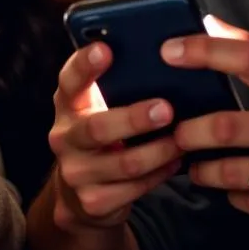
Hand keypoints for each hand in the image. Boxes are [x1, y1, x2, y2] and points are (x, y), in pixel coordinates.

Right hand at [48, 41, 182, 231]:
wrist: (80, 194)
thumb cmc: (103, 135)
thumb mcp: (99, 107)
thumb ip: (119, 85)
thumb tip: (172, 52)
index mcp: (68, 104)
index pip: (70, 80)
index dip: (85, 64)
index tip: (105, 48)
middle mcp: (65, 136)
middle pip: (97, 128)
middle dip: (133, 118)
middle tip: (166, 108)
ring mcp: (76, 172)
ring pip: (124, 163)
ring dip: (158, 151)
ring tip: (183, 140)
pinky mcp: (93, 201)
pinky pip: (134, 189)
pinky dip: (159, 174)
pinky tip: (176, 162)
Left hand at [166, 17, 248, 249]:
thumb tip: (208, 22)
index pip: (247, 57)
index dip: (203, 51)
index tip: (168, 50)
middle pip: (224, 127)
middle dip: (187, 133)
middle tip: (172, 134)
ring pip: (230, 171)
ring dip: (202, 170)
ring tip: (193, 163)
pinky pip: (247, 201)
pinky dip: (231, 194)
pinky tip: (231, 187)